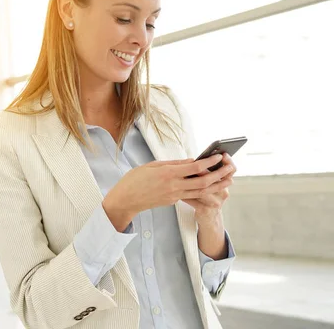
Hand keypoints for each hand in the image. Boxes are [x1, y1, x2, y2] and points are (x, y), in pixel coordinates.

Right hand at [103, 154, 234, 231]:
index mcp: (167, 174)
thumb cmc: (135, 180)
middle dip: (219, 174)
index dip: (209, 162)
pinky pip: (192, 196)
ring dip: (217, 185)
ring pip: (201, 192)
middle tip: (231, 167)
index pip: (194, 168)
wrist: (126, 199)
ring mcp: (174, 196)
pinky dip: (204, 190)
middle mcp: (173, 186)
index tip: (218, 156)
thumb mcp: (152, 165)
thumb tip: (191, 161)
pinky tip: (211, 185)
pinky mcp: (173, 201)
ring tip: (228, 179)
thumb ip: (173, 164)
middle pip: (203, 182)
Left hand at [182, 153, 236, 225]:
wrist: (208, 218)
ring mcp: (216, 202)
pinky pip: (194, 200)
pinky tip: (178, 191)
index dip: (228, 162)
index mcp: (225, 182)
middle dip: (209, 170)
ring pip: (205, 189)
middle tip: (201, 165)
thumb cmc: (206, 197)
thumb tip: (194, 160)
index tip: (222, 155)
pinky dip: (185, 194)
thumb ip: (206, 172)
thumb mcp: (210, 185)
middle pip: (219, 179)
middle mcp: (223, 192)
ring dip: (195, 181)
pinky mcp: (206, 210)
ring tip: (186, 175)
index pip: (231, 170)